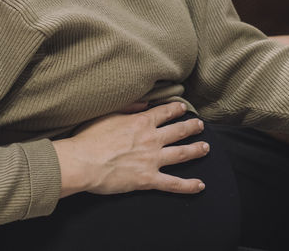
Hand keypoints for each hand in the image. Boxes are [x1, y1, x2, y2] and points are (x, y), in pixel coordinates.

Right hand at [53, 101, 209, 195]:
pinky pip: (173, 183)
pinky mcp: (148, 179)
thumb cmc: (89, 138)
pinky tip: (200, 185)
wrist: (82, 162)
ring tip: (206, 147)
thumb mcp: (108, 114)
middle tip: (200, 126)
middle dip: (191, 127)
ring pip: (182, 154)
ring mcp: (152, 159)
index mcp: (141, 122)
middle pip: (178, 131)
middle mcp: (151, 139)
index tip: (183, 108)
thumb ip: (128, 107)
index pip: (164, 113)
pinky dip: (188, 185)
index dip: (176, 109)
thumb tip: (144, 102)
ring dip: (196, 150)